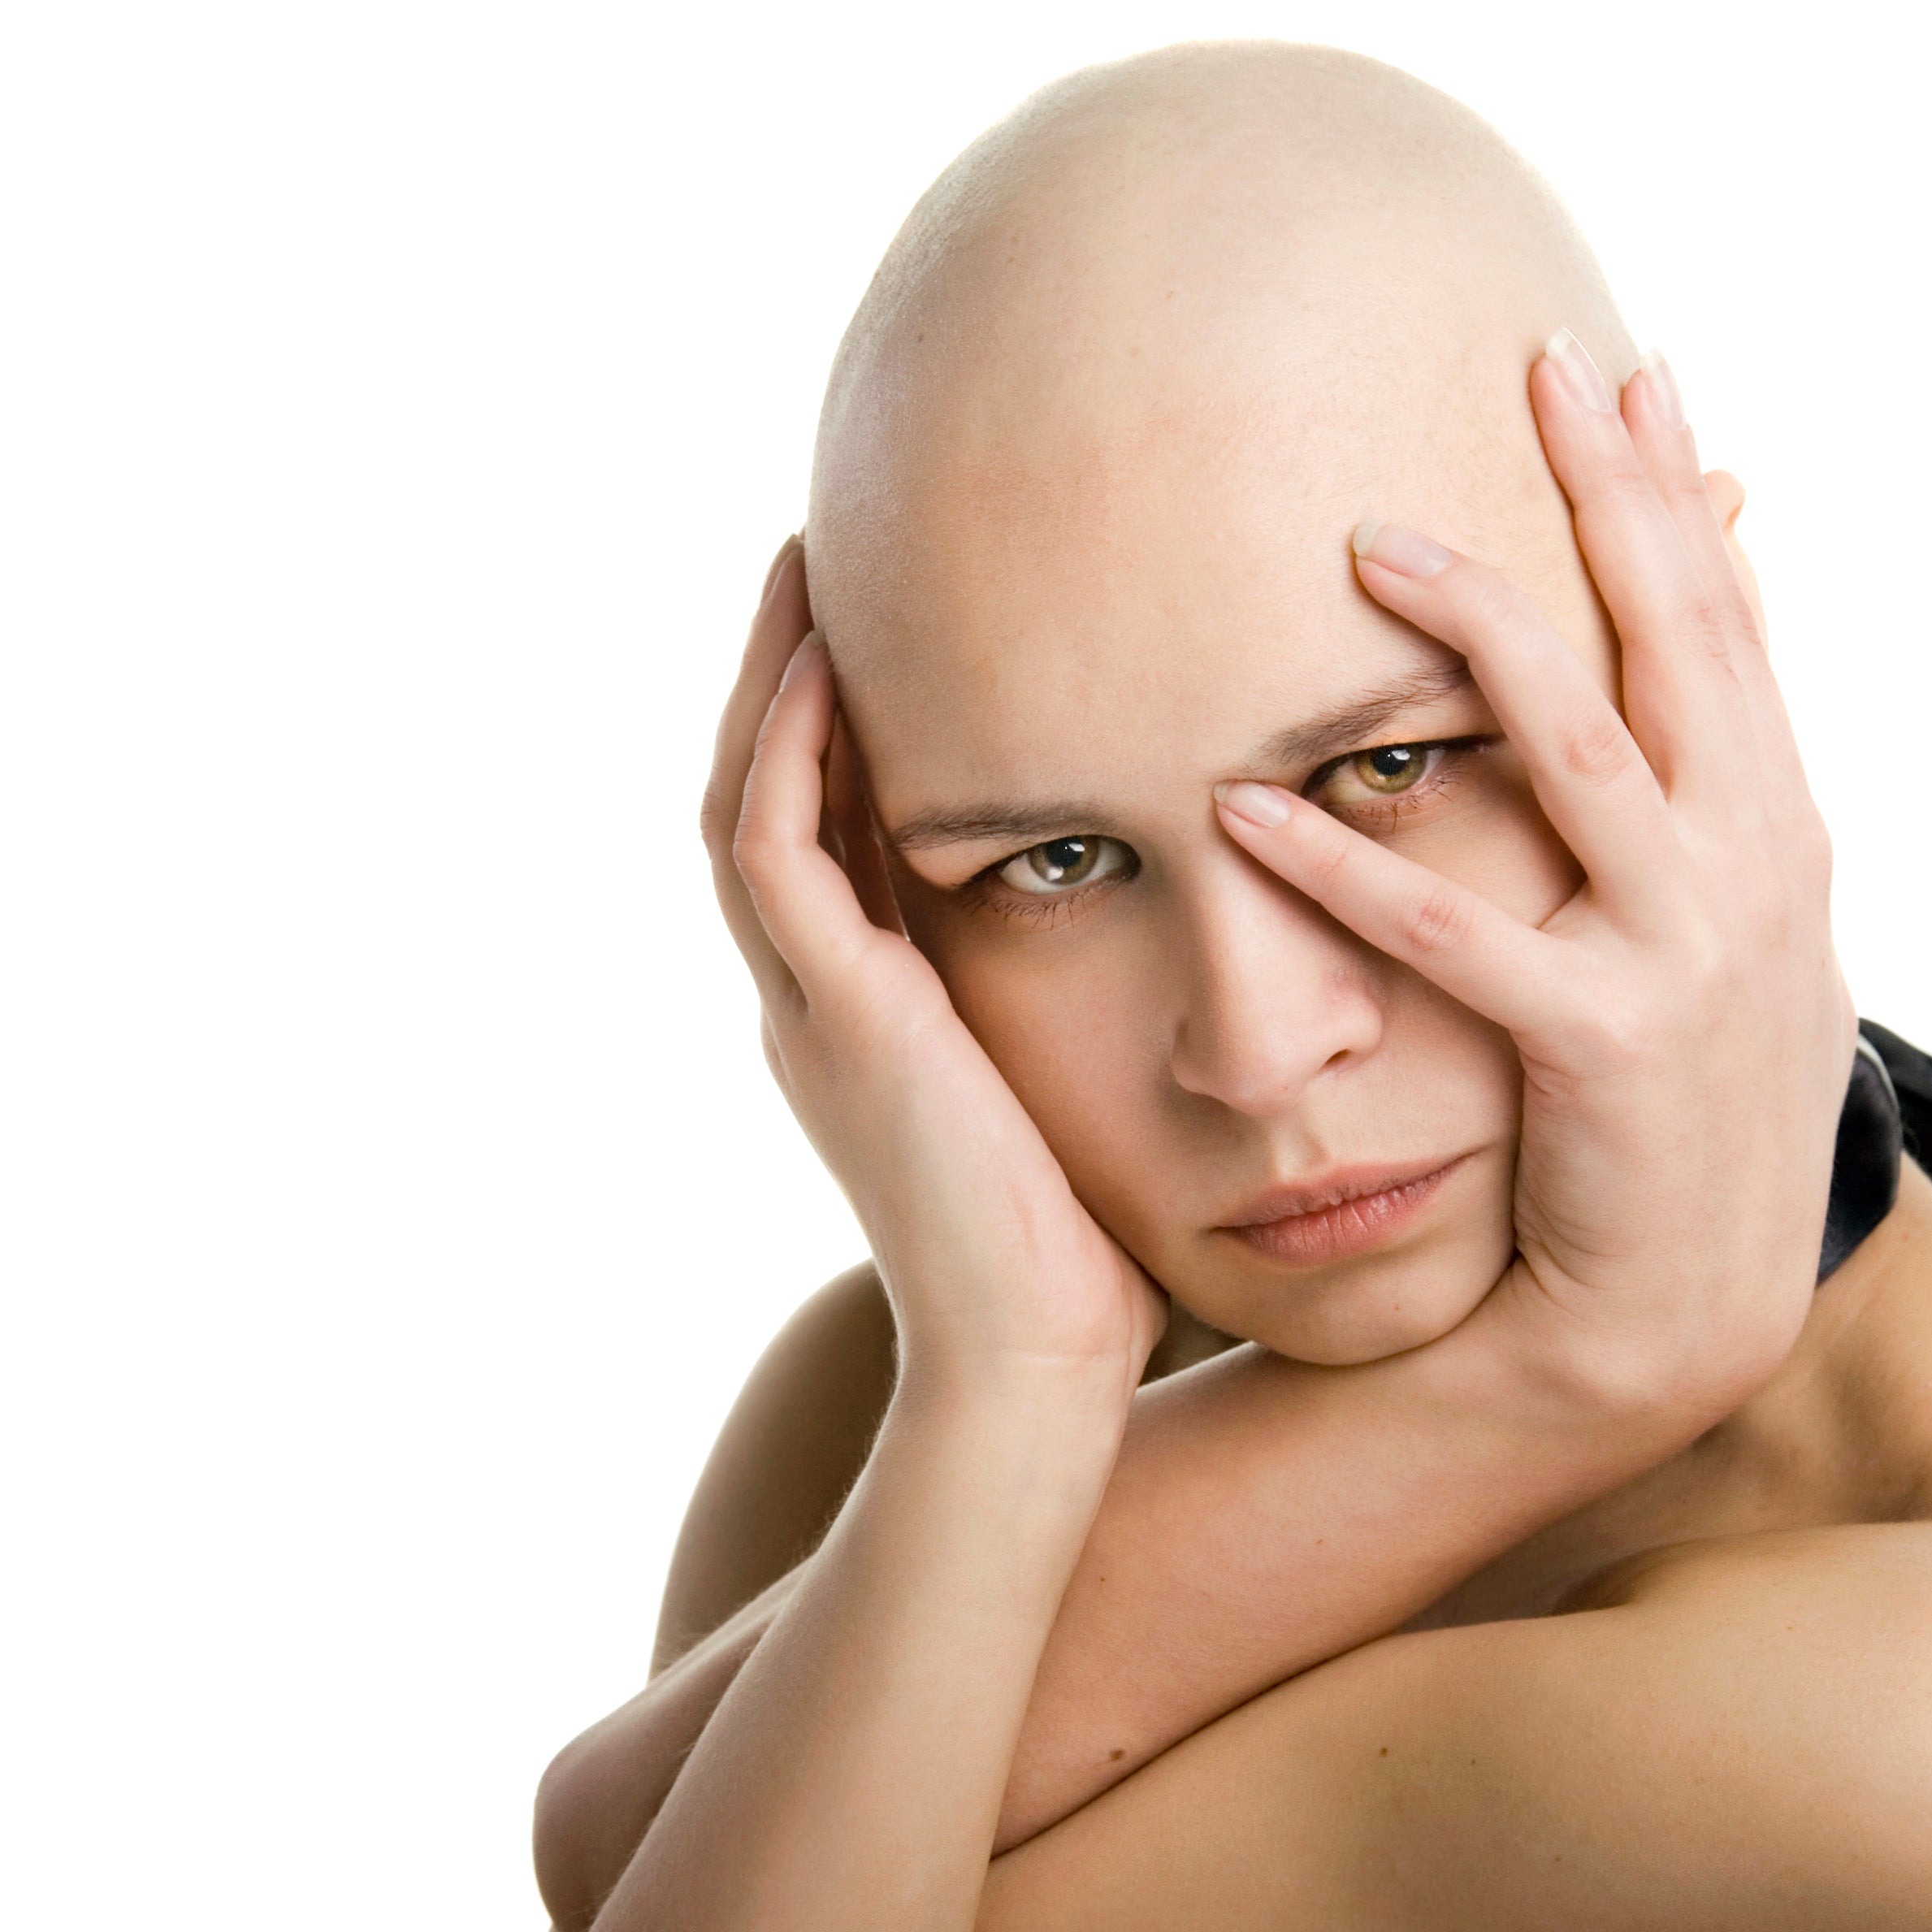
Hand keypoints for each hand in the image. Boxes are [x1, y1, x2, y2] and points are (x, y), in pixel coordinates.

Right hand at [704, 543, 1166, 1416]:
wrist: (1037, 1368)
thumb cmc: (1084, 1263)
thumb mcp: (1076, 1108)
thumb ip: (1084, 1025)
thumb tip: (1189, 963)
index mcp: (864, 1019)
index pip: (824, 841)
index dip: (832, 733)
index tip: (873, 632)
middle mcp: (816, 1004)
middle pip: (762, 802)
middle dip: (781, 681)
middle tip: (812, 563)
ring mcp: (809, 1011)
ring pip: (742, 807)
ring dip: (767, 684)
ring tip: (803, 569)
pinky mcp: (836, 1017)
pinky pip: (775, 855)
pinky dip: (785, 753)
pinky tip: (818, 665)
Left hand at [1213, 335, 1852, 1413]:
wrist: (1691, 1316)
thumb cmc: (1684, 1117)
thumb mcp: (1731, 937)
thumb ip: (1703, 800)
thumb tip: (1692, 651)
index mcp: (1776, 831)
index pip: (1727, 626)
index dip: (1676, 496)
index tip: (1628, 370)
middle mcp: (1755, 870)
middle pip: (1680, 641)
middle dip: (1614, 497)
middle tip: (1541, 367)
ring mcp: (1691, 955)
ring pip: (1584, 750)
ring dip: (1483, 633)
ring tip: (1370, 540)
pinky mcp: (1607, 1048)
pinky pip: (1462, 936)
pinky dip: (1350, 870)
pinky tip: (1246, 807)